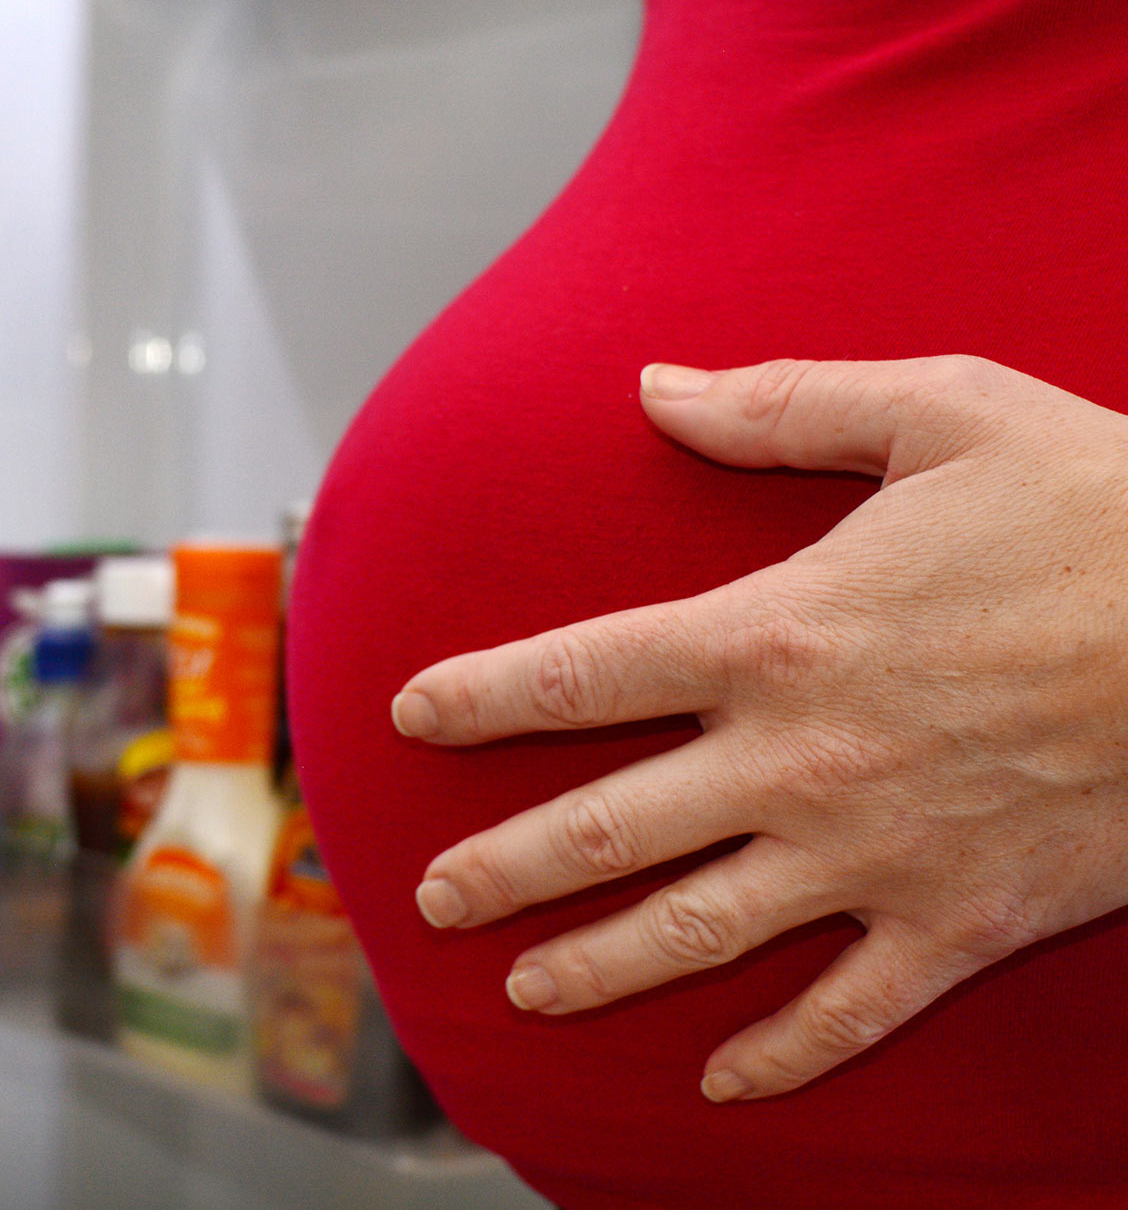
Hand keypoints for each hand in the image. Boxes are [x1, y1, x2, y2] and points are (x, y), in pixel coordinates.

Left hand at [392, 356, 1127, 1101]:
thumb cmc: (1096, 509)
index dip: (482, 696)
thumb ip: (782, 406)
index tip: (410, 717)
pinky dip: (782, 1054)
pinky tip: (725, 1080)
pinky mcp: (961, 921)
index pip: (584, 672)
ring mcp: (875, 852)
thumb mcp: (938, 413)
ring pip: (701, 932)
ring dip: (599, 967)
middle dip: (507, 867)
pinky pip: (850, 1010)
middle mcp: (799, 756)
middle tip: (429, 900)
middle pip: (611, 826)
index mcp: (779, 631)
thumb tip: (658, 387)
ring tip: (525, 990)